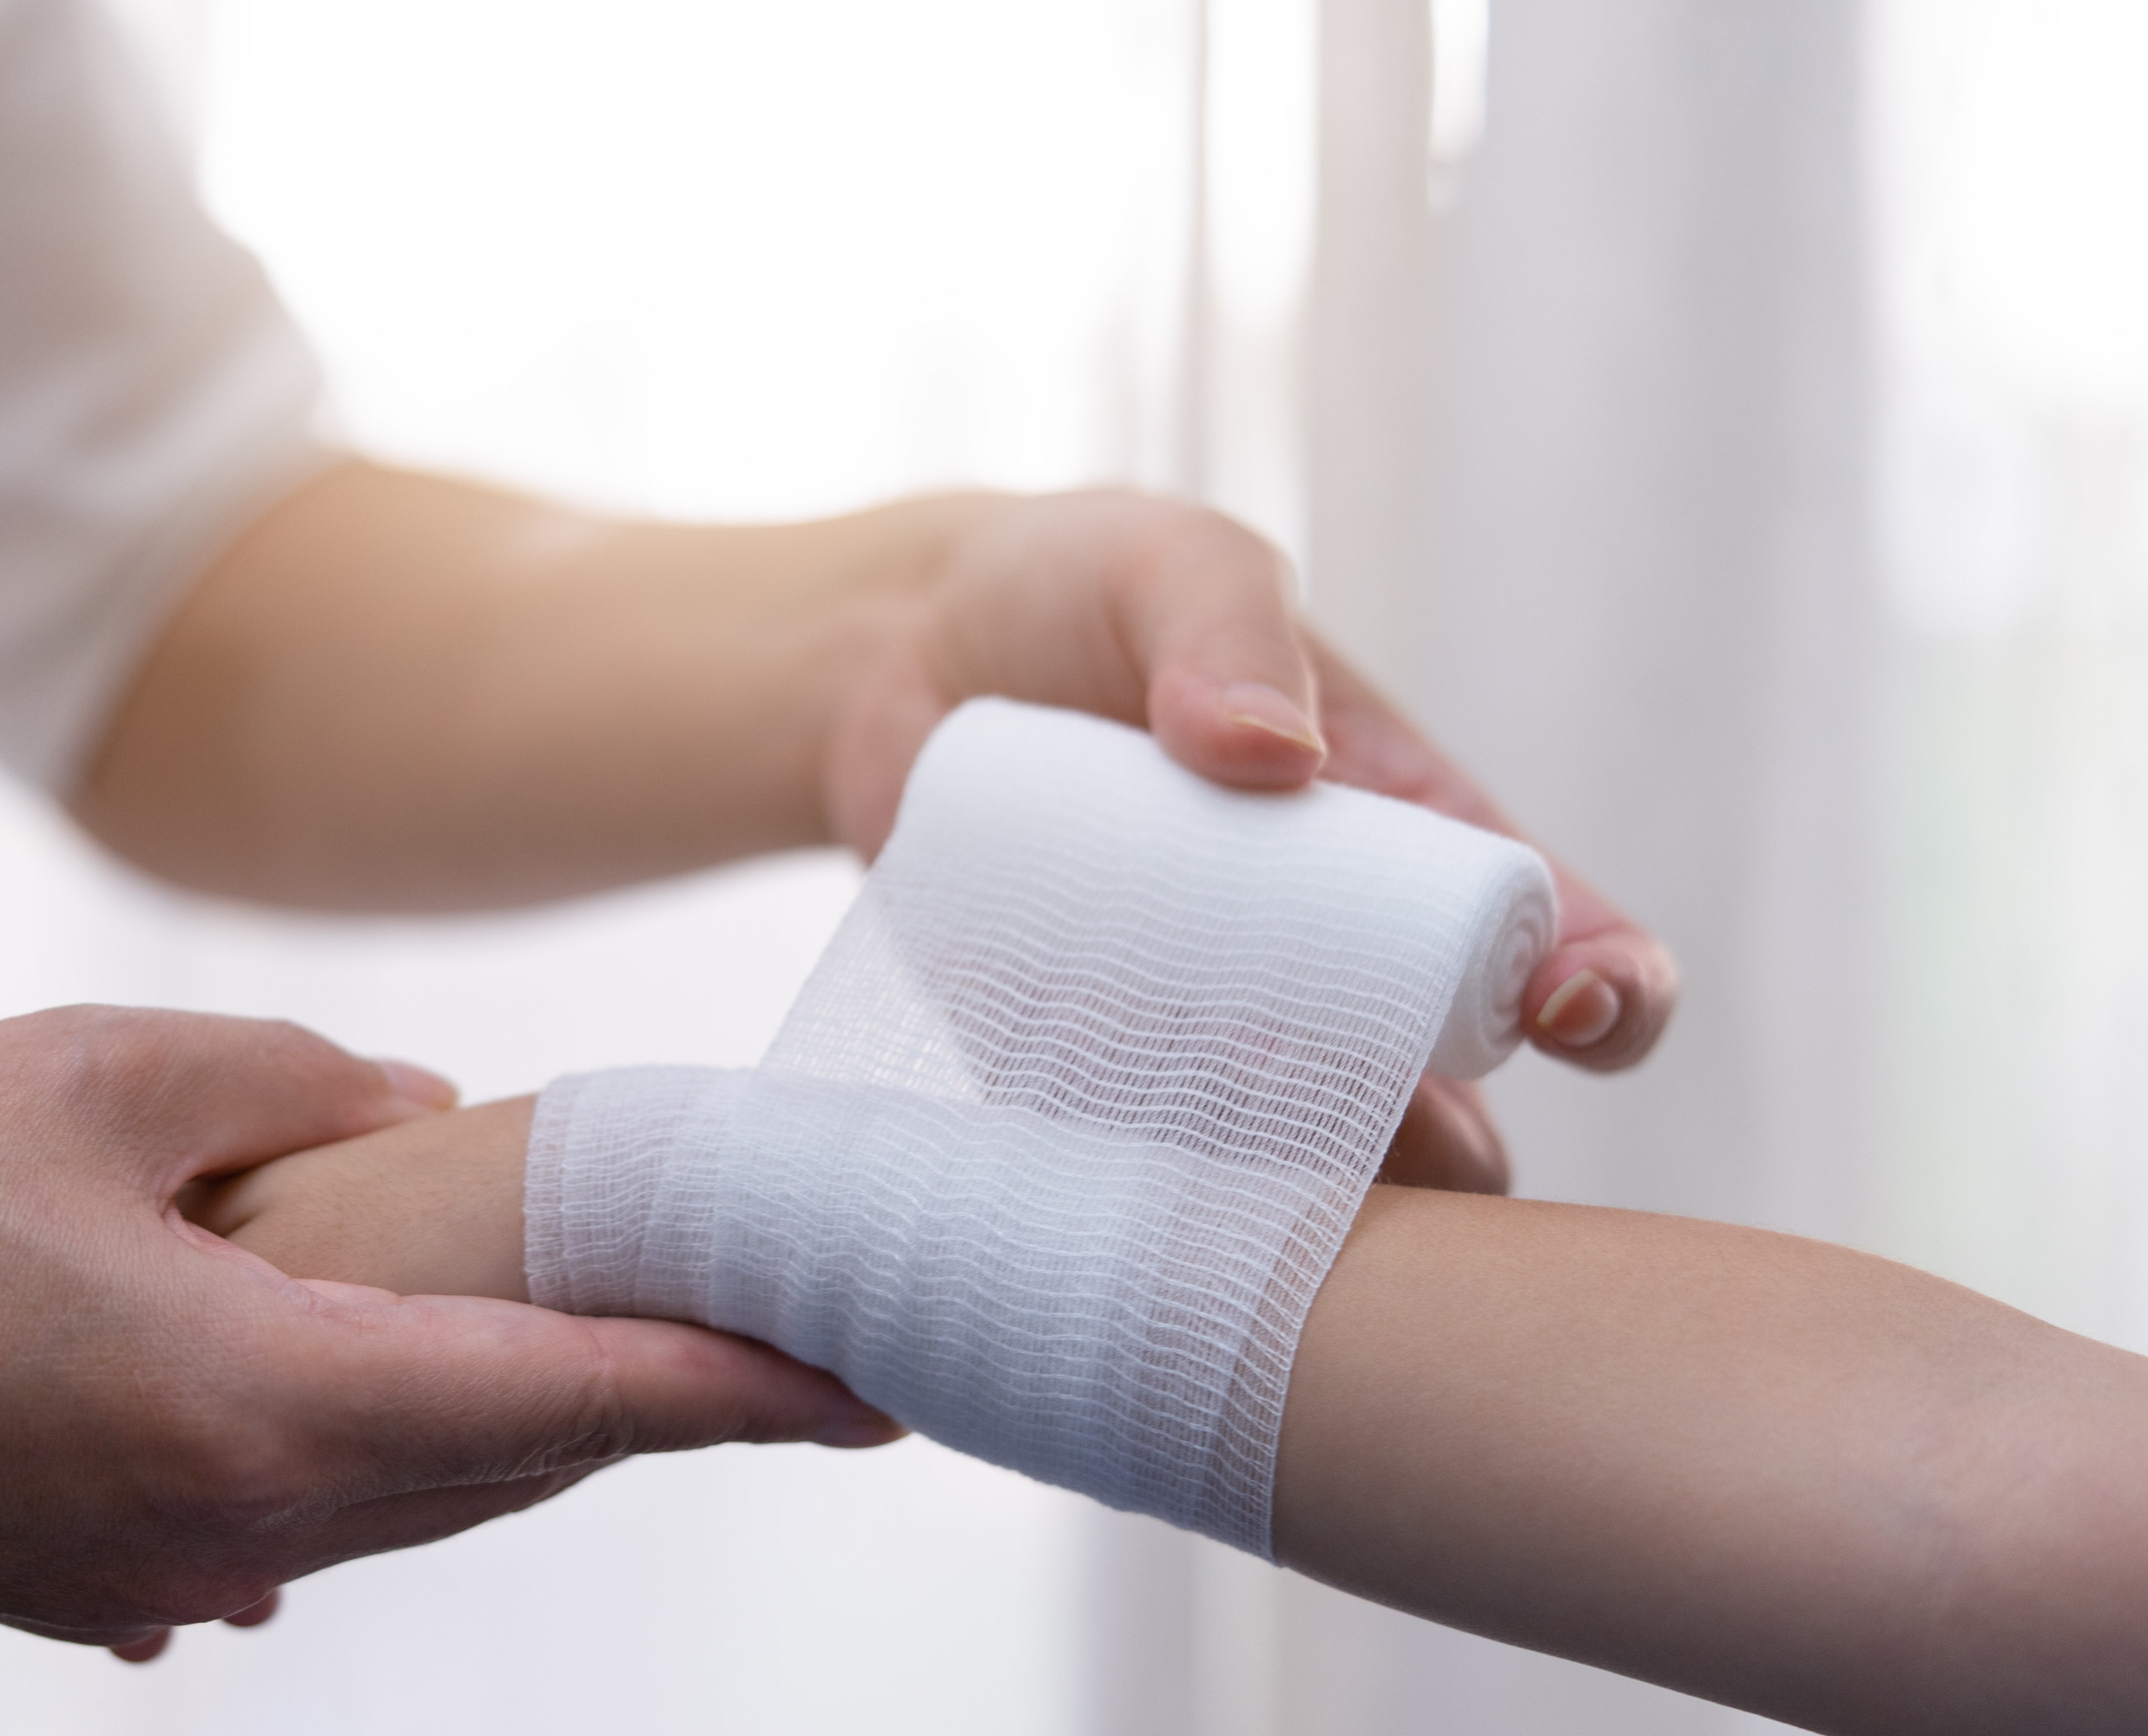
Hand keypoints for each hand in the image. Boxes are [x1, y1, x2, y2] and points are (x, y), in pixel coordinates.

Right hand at [0, 1008, 896, 1654]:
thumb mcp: (87, 1072)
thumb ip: (295, 1085)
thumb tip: (431, 1120)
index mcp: (254, 1401)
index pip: (569, 1401)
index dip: (735, 1391)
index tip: (866, 1387)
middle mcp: (229, 1523)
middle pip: (508, 1463)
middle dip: (648, 1403)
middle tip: (770, 1340)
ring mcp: (151, 1576)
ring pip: (409, 1502)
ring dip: (522, 1428)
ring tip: (616, 1353)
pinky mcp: (79, 1579)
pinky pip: (293, 1527)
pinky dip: (379, 1457)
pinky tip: (376, 1396)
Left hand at [822, 491, 1680, 1192]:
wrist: (905, 664)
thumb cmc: (1086, 595)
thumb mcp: (1172, 561)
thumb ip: (1226, 624)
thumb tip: (1271, 753)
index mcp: (1420, 851)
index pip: (1565, 949)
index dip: (1606, 996)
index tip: (1566, 1009)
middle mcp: (1345, 979)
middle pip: (1457, 1122)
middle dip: (1443, 1156)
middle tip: (1361, 1113)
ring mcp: (1222, 1052)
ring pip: (1304, 1189)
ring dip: (1283, 1195)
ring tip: (1215, 1138)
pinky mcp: (1093, 1090)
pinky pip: (1145, 1183)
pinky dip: (1141, 1195)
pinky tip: (1101, 1163)